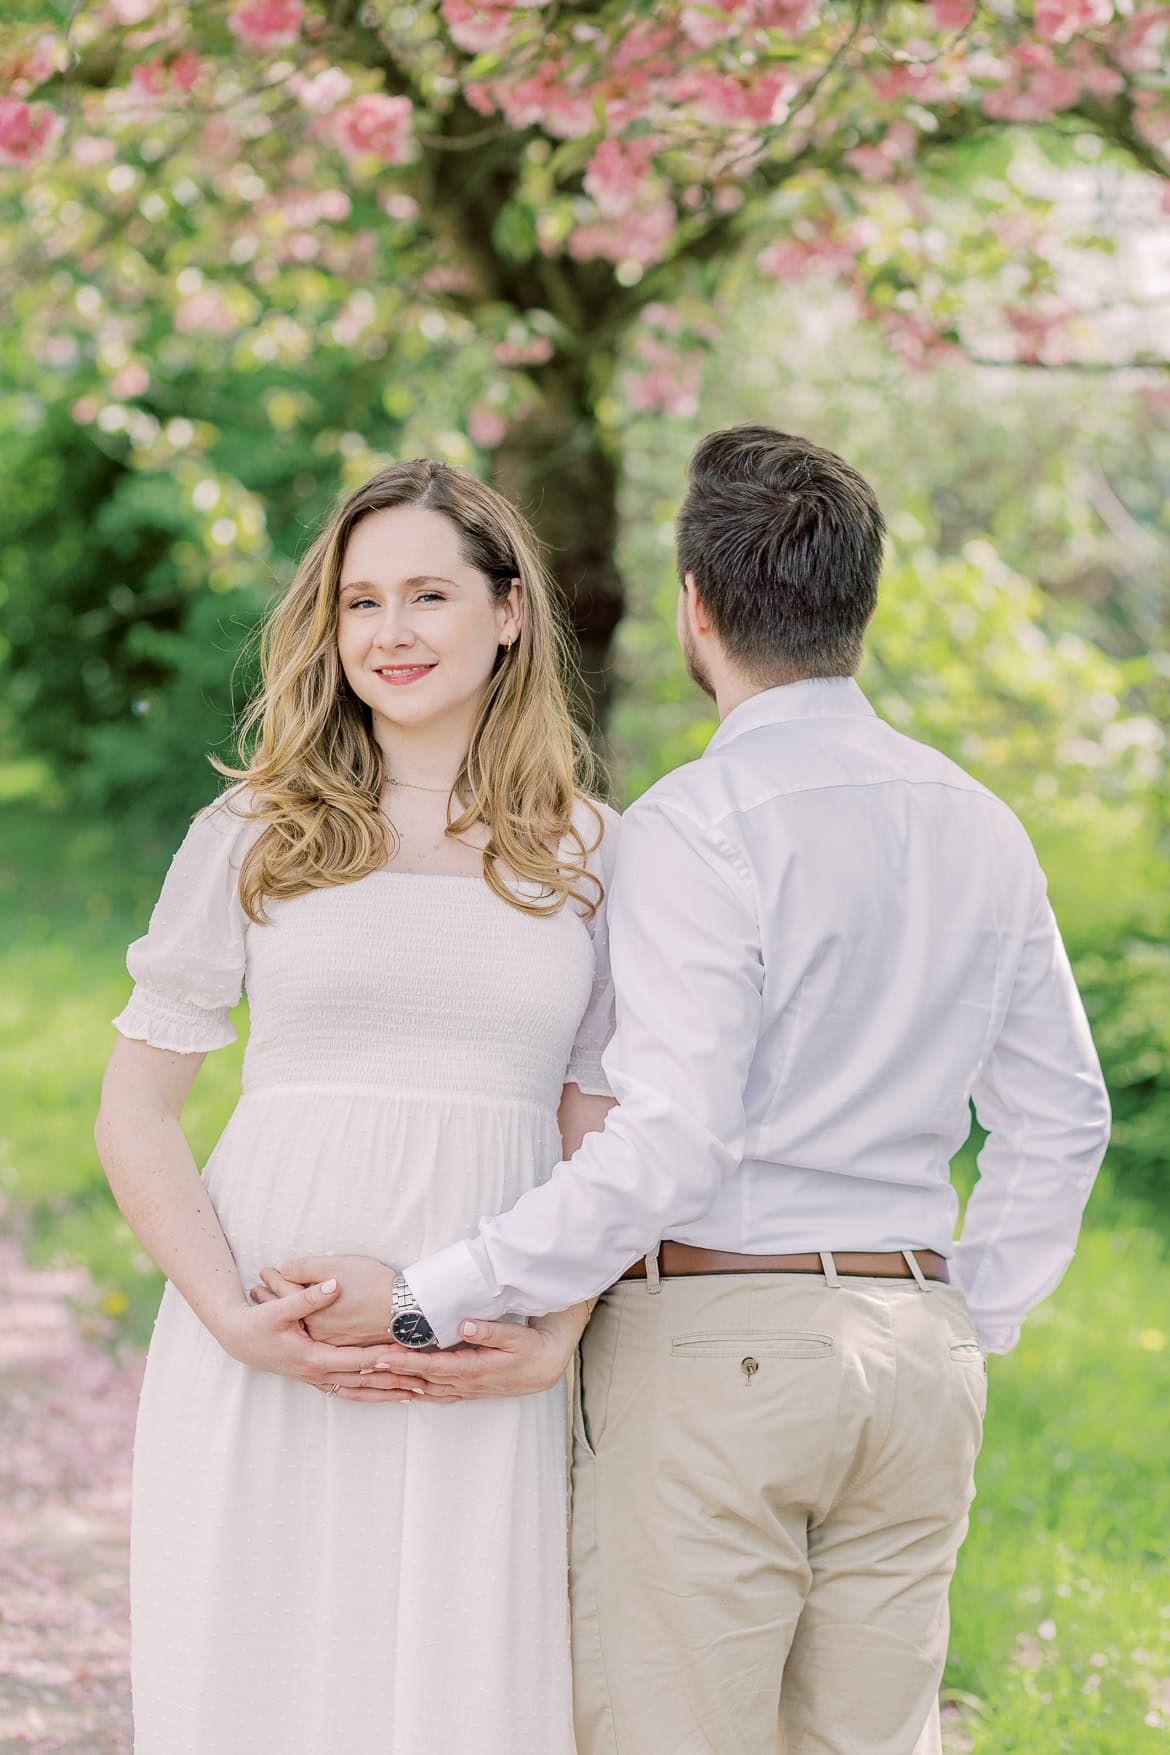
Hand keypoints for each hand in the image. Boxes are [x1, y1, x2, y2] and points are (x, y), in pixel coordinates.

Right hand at [219, 1278, 442, 1400]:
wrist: (236, 1338)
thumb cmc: (255, 1323)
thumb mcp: (277, 1308)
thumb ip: (306, 1296)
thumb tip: (333, 1285)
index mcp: (311, 1357)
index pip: (355, 1360)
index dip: (381, 1358)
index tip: (407, 1356)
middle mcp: (316, 1372)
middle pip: (362, 1382)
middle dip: (393, 1382)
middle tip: (425, 1383)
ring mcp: (316, 1378)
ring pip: (357, 1391)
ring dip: (385, 1393)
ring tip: (415, 1394)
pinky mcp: (315, 1376)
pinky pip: (347, 1390)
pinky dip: (368, 1393)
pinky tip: (384, 1394)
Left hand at [251, 1254, 397, 1345]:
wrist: (405, 1310)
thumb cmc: (372, 1284)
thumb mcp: (337, 1266)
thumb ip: (307, 1268)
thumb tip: (285, 1268)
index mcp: (311, 1309)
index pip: (284, 1289)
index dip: (273, 1277)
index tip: (264, 1270)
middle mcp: (315, 1329)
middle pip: (287, 1311)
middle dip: (271, 1299)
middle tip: (257, 1289)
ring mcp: (329, 1342)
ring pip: (301, 1326)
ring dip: (286, 1316)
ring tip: (273, 1305)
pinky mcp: (344, 1347)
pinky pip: (318, 1337)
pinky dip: (305, 1328)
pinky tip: (305, 1326)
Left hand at [337, 1303, 590, 1404]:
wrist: (547, 1367)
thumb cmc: (530, 1348)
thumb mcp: (514, 1336)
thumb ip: (489, 1330)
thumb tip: (464, 1325)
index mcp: (471, 1369)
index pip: (430, 1365)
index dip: (404, 1361)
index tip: (381, 1356)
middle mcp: (463, 1383)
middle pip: (419, 1379)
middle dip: (391, 1374)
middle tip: (363, 1366)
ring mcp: (464, 1389)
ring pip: (424, 1390)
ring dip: (398, 1385)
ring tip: (373, 1379)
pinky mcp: (467, 1389)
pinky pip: (435, 1395)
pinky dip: (416, 1393)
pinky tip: (401, 1392)